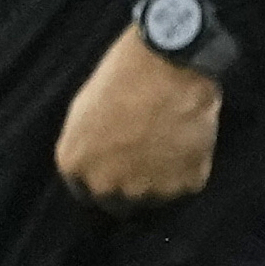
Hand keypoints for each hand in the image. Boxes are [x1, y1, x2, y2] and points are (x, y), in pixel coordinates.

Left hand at [54, 24, 220, 210]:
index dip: (104, 175)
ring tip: (171, 143)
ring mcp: (146, 189)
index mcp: (75, 165)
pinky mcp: (184, 184)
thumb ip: (86, 144)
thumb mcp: (84, 108)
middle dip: (130, 184)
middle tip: (147, 155)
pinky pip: (186, 183)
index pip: (86, 192)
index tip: (119, 161)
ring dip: (161, 178)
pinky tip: (189, 138)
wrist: (171, 61)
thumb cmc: (124, 74)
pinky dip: (189, 167)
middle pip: (119, 204)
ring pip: (154, 197)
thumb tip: (97, 159)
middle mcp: (106, 186)